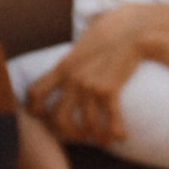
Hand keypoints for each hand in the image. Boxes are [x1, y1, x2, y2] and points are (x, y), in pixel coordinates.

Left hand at [26, 9, 152, 147]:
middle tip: (81, 136)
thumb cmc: (110, 35)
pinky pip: (109, 120)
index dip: (36, 109)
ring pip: (87, 125)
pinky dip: (115, 131)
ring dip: (96, 136)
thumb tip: (67, 71)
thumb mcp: (82, 46)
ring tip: (104, 139)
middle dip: (69, 133)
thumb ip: (72, 61)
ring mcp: (89, 86)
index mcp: (63, 67)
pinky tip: (122, 136)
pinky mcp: (109, 90)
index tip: (46, 116)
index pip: (36, 92)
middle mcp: (72, 79)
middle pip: (58, 118)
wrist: (132, 30)